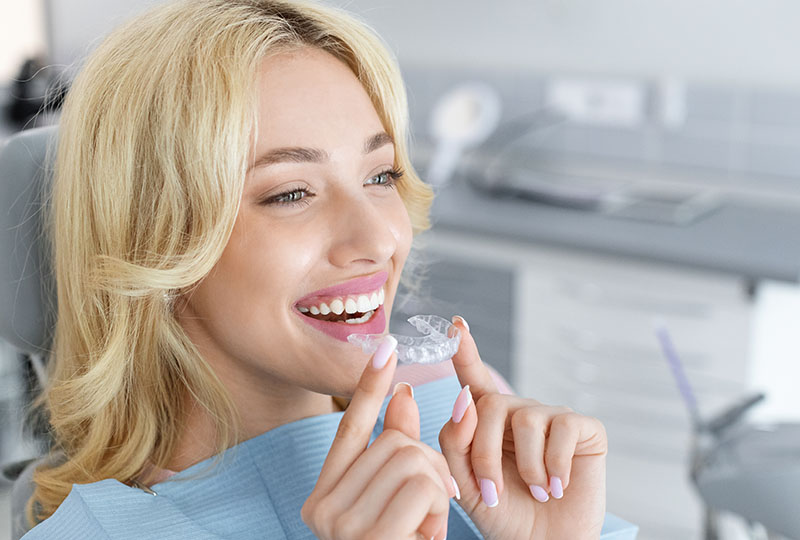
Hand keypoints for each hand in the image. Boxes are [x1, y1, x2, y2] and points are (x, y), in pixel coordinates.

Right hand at [302, 337, 456, 539]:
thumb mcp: (398, 505)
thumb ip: (397, 452)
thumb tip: (404, 393)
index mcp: (324, 497)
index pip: (351, 428)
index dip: (371, 386)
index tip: (387, 346)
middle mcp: (321, 508)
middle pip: (396, 443)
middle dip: (429, 468)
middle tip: (428, 510)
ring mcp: (340, 525)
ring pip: (413, 460)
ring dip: (436, 493)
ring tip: (423, 530)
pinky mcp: (368, 537)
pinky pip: (423, 488)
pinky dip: (438, 512)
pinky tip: (424, 539)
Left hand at [438, 317, 607, 539]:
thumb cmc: (505, 515)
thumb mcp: (466, 483)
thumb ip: (456, 441)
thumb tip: (464, 399)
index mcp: (488, 422)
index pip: (474, 381)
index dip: (465, 351)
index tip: (456, 325)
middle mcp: (520, 412)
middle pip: (491, 406)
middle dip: (485, 454)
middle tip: (493, 494)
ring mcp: (553, 417)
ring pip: (525, 419)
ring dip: (525, 467)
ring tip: (534, 492)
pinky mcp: (584, 428)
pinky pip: (563, 429)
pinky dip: (555, 465)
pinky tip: (557, 486)